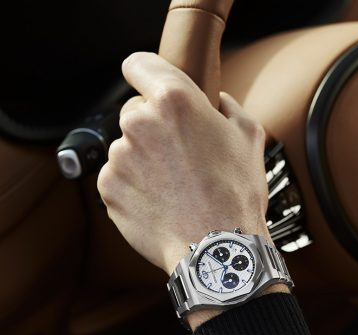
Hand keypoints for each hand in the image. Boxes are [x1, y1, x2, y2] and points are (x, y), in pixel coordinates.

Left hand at [98, 52, 270, 275]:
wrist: (217, 248)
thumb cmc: (236, 194)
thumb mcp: (250, 138)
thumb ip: (229, 108)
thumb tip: (219, 102)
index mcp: (175, 101)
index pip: (140, 64)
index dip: (148, 74)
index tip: (151, 85)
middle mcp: (140, 122)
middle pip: (136, 110)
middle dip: (155, 127)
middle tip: (182, 154)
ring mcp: (120, 156)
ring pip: (128, 147)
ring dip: (146, 159)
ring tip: (177, 185)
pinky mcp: (108, 187)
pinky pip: (119, 177)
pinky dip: (135, 186)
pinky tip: (163, 201)